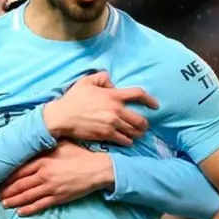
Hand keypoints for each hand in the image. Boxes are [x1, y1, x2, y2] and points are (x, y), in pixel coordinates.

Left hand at [0, 140, 113, 215]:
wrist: (97, 169)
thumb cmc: (80, 154)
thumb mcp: (62, 144)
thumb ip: (46, 145)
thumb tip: (34, 142)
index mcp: (43, 161)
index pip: (20, 170)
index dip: (8, 177)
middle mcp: (44, 175)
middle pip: (20, 185)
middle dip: (7, 191)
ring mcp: (50, 188)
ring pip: (27, 196)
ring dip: (14, 201)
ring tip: (4, 204)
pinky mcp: (58, 198)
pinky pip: (40, 205)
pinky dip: (28, 209)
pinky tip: (20, 212)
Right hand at [43, 72, 158, 145]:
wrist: (62, 117)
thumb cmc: (73, 98)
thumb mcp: (86, 81)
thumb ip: (102, 78)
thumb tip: (112, 83)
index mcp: (113, 95)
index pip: (138, 94)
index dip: (150, 99)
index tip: (155, 105)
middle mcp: (116, 110)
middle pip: (140, 119)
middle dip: (145, 123)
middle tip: (144, 125)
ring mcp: (112, 124)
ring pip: (134, 131)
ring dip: (138, 133)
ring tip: (137, 134)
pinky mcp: (106, 135)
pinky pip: (124, 140)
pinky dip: (128, 141)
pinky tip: (127, 140)